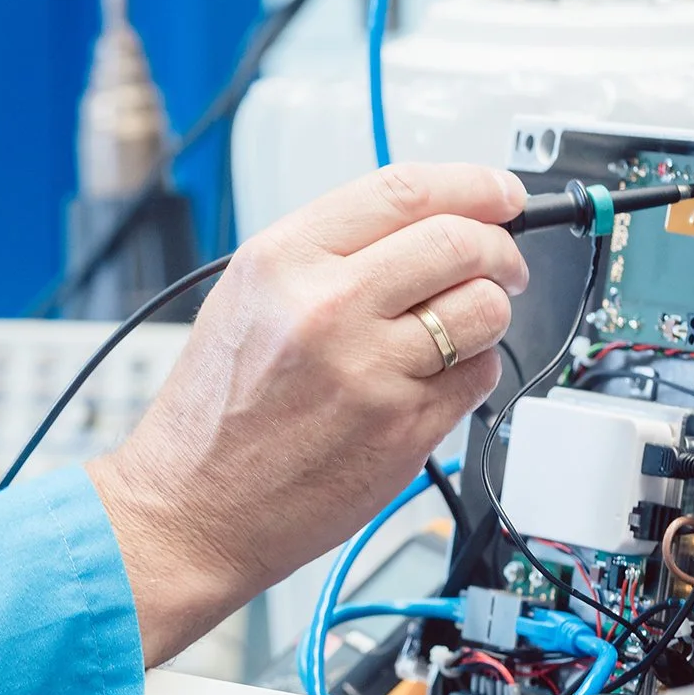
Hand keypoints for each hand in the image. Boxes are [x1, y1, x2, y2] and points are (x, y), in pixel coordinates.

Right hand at [87, 163, 527, 664]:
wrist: (191, 509)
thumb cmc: (214, 414)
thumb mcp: (245, 300)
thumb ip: (327, 253)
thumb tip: (424, 222)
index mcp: (283, 261)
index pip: (406, 190)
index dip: (473, 184)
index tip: (500, 194)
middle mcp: (328, 306)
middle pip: (460, 242)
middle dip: (498, 248)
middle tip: (502, 262)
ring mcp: (371, 370)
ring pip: (484, 309)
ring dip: (489, 311)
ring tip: (460, 327)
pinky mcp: (404, 428)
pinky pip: (478, 376)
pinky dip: (470, 372)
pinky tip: (429, 381)